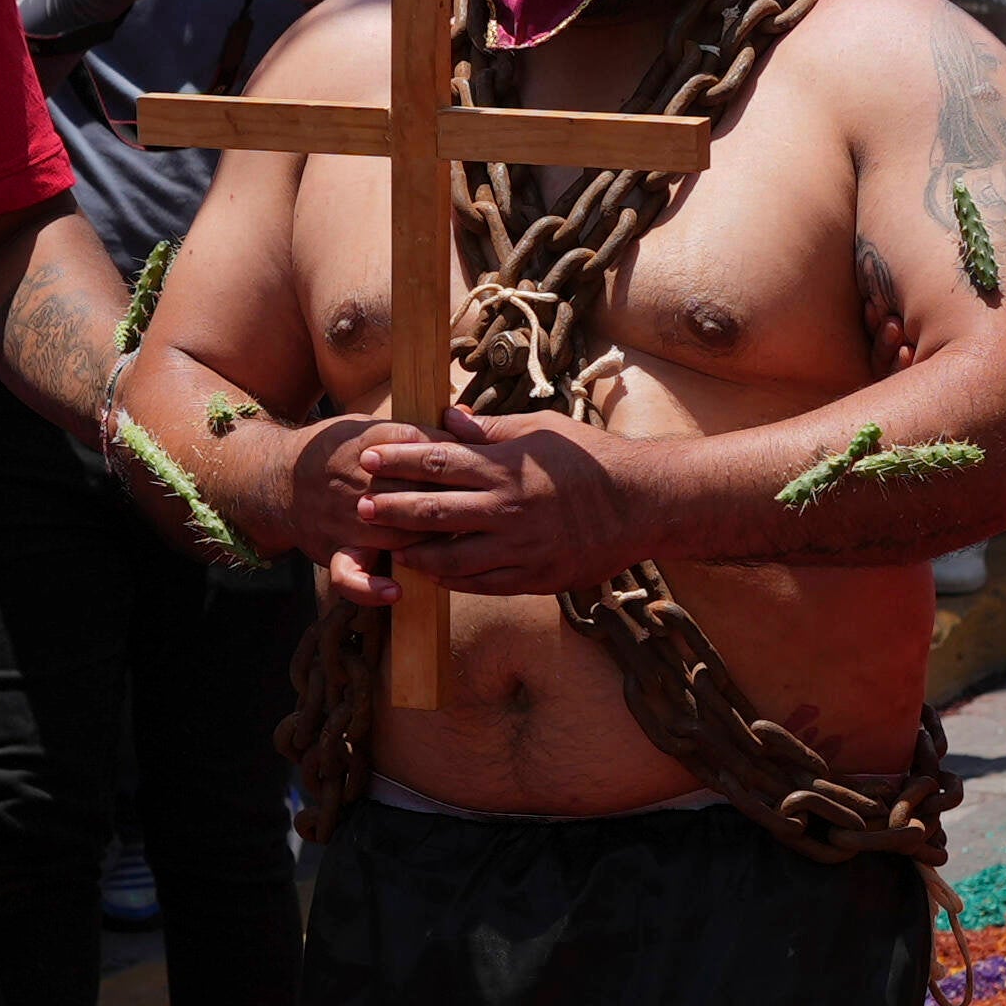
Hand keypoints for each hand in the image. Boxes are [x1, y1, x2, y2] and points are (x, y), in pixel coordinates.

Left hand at [328, 415, 668, 599]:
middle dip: (392, 510)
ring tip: (390, 549)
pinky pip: (482, 585)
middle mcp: (508, 510)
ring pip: (451, 559)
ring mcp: (521, 549)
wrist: (643, 505)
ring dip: (415, 554)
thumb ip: (491, 431)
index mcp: (508, 468)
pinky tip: (433, 575)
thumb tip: (447, 420)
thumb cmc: (593, 459)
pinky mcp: (535, 578)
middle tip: (361, 507)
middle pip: (434, 512)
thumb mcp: (543, 429)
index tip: (371, 457)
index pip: (439, 462)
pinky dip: (452, 581)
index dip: (400, 460)